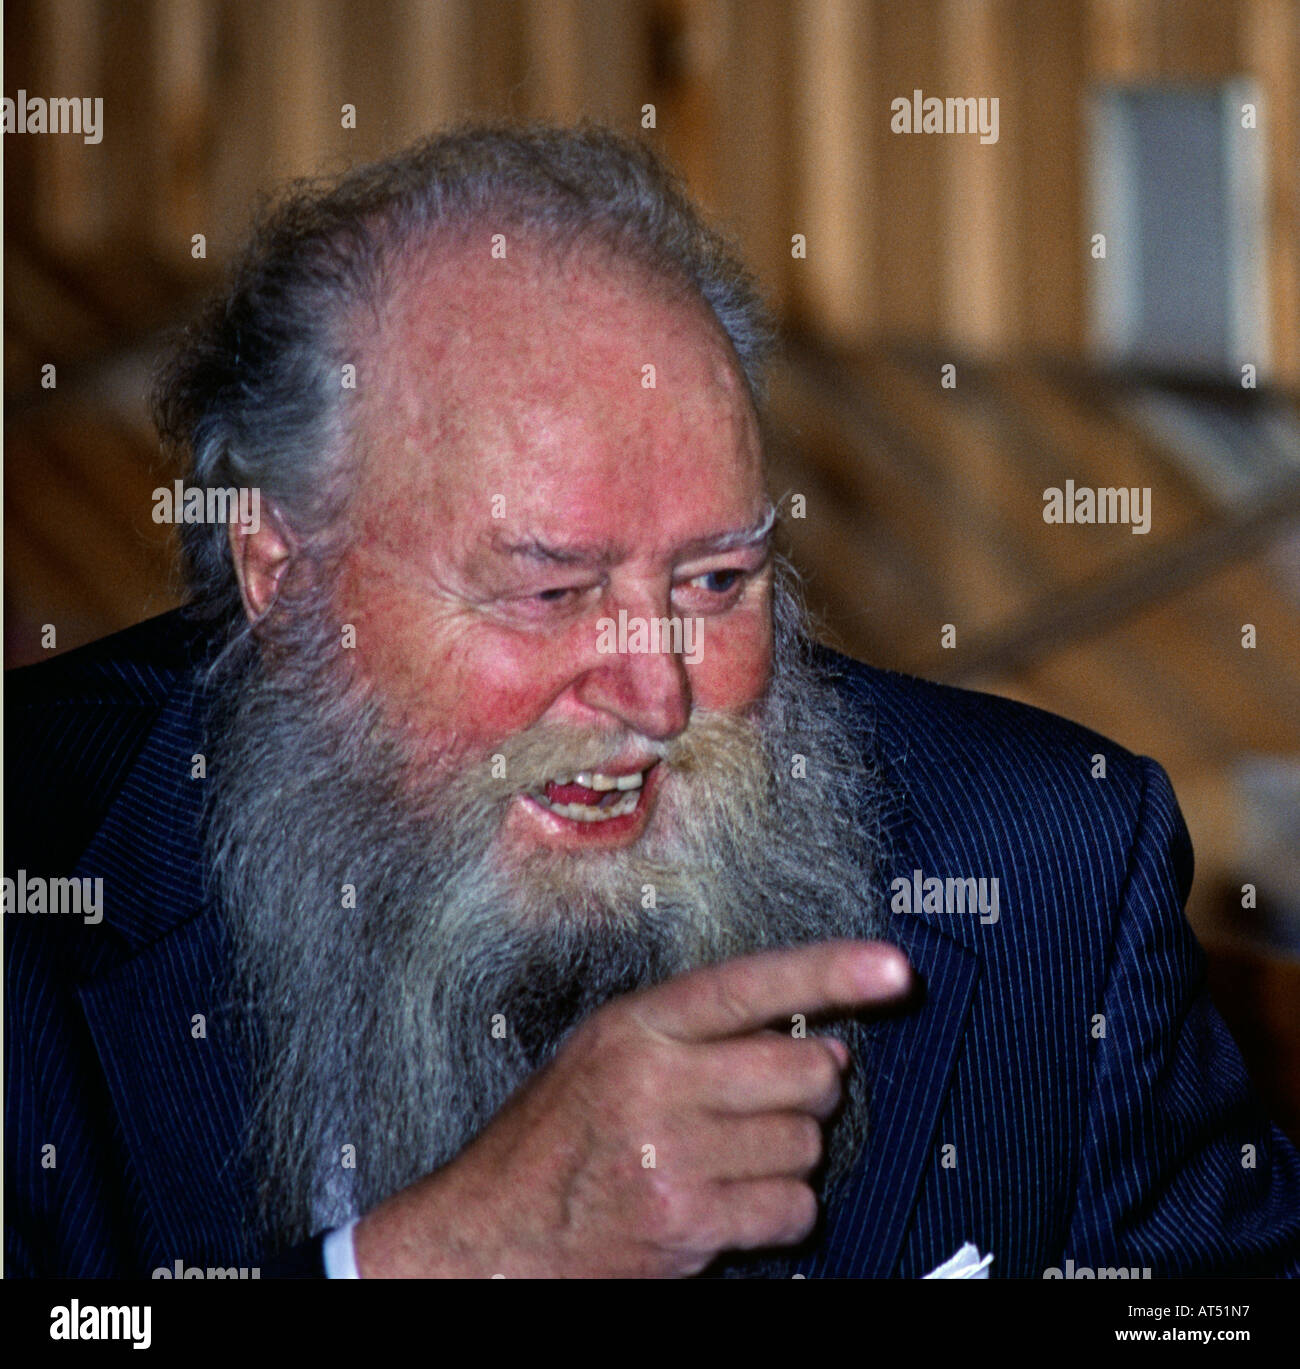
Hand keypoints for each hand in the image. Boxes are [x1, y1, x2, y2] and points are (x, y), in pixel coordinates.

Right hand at [353, 938, 911, 1276]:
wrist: (494, 1230)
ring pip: (804, 1144)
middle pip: (804, 1072)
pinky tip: (734, 1202)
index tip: (894, 967)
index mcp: (638, 1026)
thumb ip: (705, 1034)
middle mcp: (656, 1081)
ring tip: (731, 1156)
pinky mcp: (687, 1222)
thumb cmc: (558, 1134)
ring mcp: (672, 1156)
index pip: (749, 984)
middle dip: (810, 1090)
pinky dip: (780, 1210)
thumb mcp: (610, 1051)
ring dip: (789, 1154)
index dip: (829, 971)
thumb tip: (824, 1042)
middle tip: (770, 1101)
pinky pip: (791, 1208)